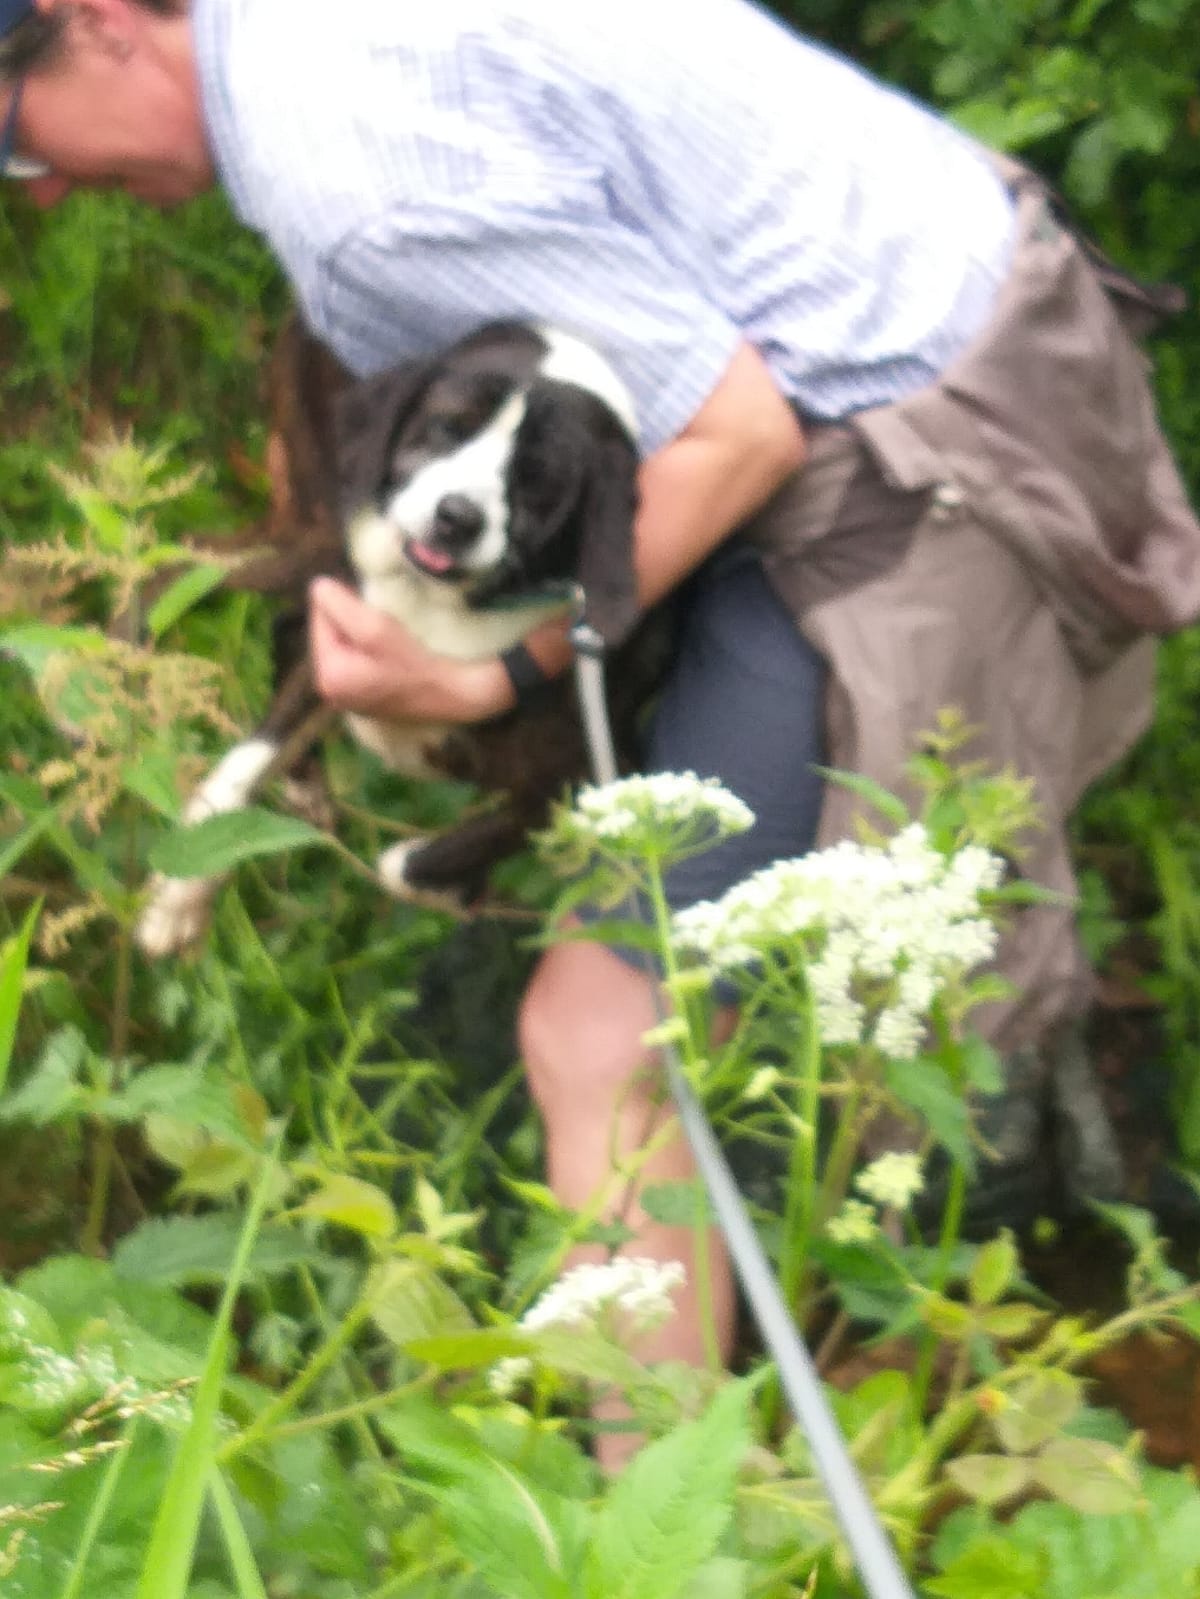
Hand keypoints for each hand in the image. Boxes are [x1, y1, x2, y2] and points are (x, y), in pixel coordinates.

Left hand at [308, 578, 514, 723]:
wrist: (462, 698)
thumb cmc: (420, 665)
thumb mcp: (375, 629)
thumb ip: (340, 605)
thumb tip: (318, 585)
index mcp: (328, 676)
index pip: (321, 615)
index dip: (348, 599)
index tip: (379, 603)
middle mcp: (334, 692)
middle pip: (335, 631)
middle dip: (355, 617)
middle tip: (389, 618)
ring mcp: (353, 698)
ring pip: (351, 643)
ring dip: (368, 630)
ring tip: (396, 633)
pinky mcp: (373, 698)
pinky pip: (365, 660)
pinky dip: (378, 648)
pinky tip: (399, 650)